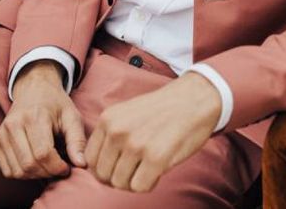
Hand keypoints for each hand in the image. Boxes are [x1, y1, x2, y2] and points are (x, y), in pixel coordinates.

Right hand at [0, 60, 86, 179]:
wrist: (34, 89)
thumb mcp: (72, 117)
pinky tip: (35, 164)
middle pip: (29, 165)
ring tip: (48, 166)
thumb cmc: (56, 105)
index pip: (43, 153)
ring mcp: (2, 134)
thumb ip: (77, 140)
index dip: (57, 167)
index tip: (67, 167)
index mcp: (35, 116)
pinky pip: (7, 171)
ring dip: (35, 176)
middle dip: (47, 173)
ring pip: (17, 171)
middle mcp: (14, 124)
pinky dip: (22, 174)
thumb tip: (81, 164)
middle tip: (59, 168)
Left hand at [85, 71, 221, 191]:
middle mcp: (118, 131)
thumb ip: (110, 134)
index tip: (120, 163)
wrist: (194, 99)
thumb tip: (96, 167)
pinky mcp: (156, 158)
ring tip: (148, 165)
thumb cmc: (162, 109)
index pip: (90, 160)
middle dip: (119, 176)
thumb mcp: (127, 112)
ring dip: (134, 180)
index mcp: (108, 119)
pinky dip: (149, 183)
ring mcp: (136, 145)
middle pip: (104, 175)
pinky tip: (158, 168)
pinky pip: (140, 187)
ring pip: (121, 184)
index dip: (105, 167)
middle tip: (137, 166)